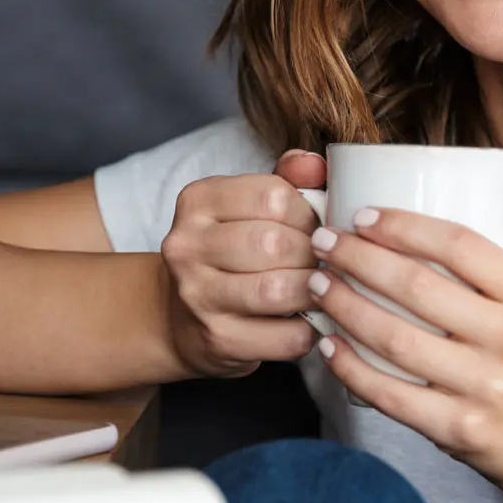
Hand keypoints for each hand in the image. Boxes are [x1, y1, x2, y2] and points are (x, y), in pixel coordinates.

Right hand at [161, 150, 323, 376]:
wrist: (180, 316)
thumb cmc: (230, 254)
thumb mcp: (248, 206)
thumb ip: (286, 180)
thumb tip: (316, 164)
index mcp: (198, 201)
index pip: (273, 195)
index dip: (308, 214)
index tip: (312, 228)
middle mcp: (187, 246)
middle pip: (275, 243)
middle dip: (312, 255)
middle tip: (323, 263)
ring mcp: (198, 295)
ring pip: (279, 290)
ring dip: (314, 292)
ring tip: (321, 289)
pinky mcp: (217, 339)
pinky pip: (285, 336)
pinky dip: (309, 330)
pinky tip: (307, 321)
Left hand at [307, 169, 502, 502]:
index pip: (460, 246)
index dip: (405, 226)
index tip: (364, 216)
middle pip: (418, 288)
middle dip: (359, 259)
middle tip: (323, 243)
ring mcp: (481, 387)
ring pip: (396, 339)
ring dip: (346, 307)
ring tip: (318, 284)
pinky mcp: (455, 428)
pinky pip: (391, 395)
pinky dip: (352, 369)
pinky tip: (327, 343)